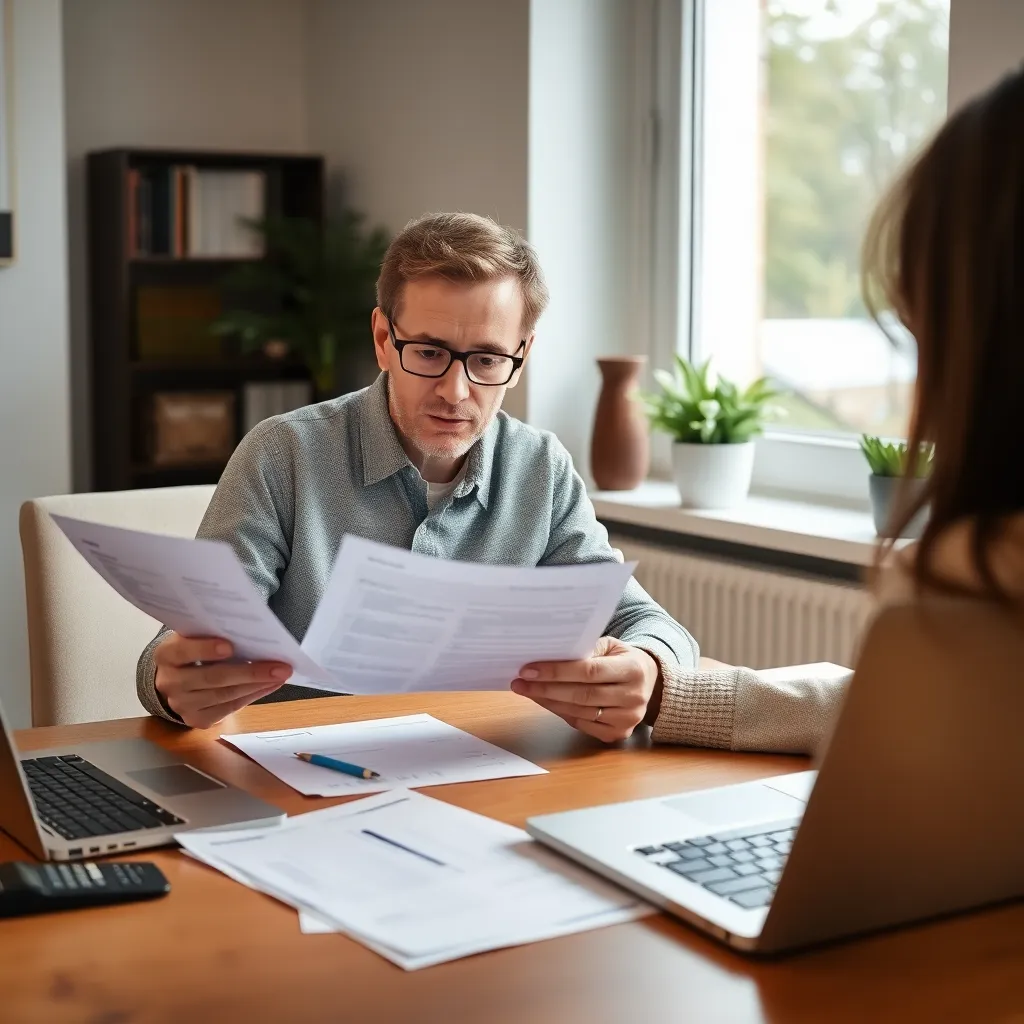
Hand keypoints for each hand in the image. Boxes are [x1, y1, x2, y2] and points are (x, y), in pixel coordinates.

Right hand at [153, 632, 292, 728]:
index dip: (204, 649)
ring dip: (257, 685)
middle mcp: (169, 682)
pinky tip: (269, 685)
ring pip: (224, 695)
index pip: (182, 651)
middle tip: (279, 666)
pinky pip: (229, 708)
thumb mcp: (195, 636)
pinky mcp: (196, 719)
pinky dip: (252, 695)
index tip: (230, 646)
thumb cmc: (194, 650)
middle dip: (249, 672)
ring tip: (280, 675)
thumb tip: (251, 633)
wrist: (177, 679)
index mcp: (166, 655)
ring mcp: (182, 704)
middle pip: (212, 677)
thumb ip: (212, 633)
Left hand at [510, 636, 660, 741]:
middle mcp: (633, 697)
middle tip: (520, 682)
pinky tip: (546, 702)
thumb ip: (586, 649)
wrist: (650, 682)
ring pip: (579, 712)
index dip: (556, 671)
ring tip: (527, 691)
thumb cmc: (623, 659)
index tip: (529, 669)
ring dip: (548, 702)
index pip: (588, 671)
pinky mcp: (618, 733)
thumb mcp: (611, 645)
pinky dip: (561, 713)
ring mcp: (627, 719)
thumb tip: (549, 655)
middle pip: (581, 695)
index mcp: (633, 669)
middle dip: (545, 688)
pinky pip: (582, 725)